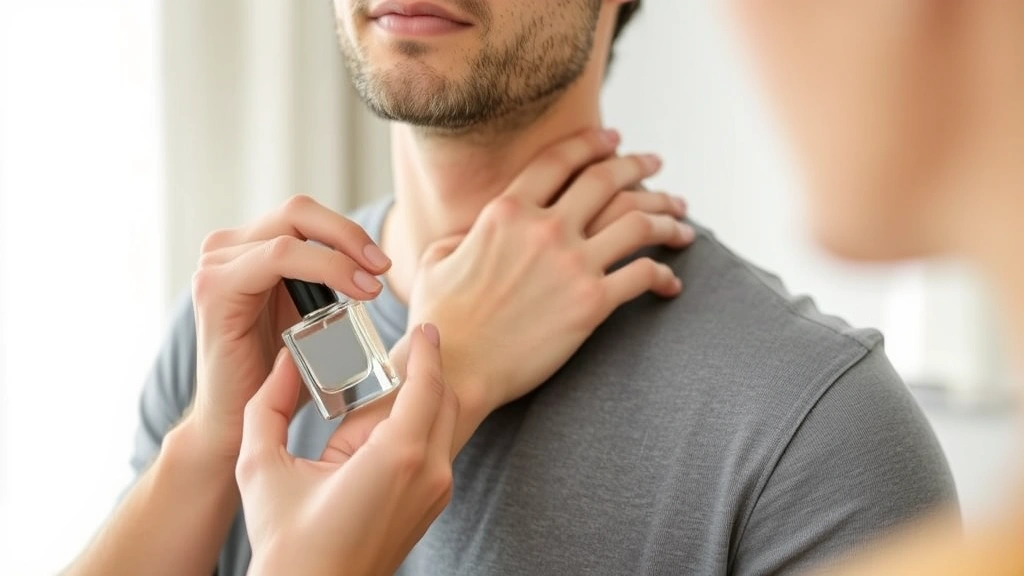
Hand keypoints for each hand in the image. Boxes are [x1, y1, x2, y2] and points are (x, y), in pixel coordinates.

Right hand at [188, 196, 391, 462]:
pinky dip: (323, 266)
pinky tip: (352, 291)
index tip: (382, 266)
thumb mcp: (312, 322)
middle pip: (299, 210)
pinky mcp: (215, 288)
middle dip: (349, 234)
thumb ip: (332, 290)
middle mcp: (227, 250)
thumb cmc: (278, 379)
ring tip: (372, 286)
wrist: (235, 428)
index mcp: (250, 251)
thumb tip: (382, 271)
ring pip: (291, 229)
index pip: (306, 217)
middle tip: (382, 268)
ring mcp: (216, 265)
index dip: (349, 232)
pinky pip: (278, 255)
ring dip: (342, 252)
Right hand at [237, 325, 457, 575]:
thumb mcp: (261, 467)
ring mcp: (436, 493)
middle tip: (395, 351)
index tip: (425, 327)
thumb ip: (268, 405)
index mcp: (398, 456)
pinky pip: (437, 450)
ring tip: (382, 388)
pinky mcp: (431, 507)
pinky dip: (420, 426)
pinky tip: (383, 426)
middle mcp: (430, 473)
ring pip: (444, 425)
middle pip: (444, 400)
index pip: (427, 384)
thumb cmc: (286, 544)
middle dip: (425, 371)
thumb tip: (283, 363)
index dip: (427, 350)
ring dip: (422, 399)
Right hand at [409, 128, 694, 413]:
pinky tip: (671, 282)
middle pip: (607, 180)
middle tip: (655, 164)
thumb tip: (476, 231)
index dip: (592, 143)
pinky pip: (642, 275)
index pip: (560, 160)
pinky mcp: (591, 304)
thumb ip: (465, 234)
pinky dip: (664, 275)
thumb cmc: (439, 319)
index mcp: (506, 210)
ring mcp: (572, 265)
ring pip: (637, 221)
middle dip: (638, 165)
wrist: (455, 369)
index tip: (613, 139)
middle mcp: (545, 228)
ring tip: (680, 219)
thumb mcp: (437, 259)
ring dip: (666, 215)